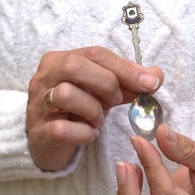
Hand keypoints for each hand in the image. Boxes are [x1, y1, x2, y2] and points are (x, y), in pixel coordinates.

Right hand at [26, 46, 162, 170]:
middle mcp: (45, 77)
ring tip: (98, 120)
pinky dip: (84, 133)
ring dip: (93, 110)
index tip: (150, 83)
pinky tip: (89, 134)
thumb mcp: (103, 91)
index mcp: (61, 60)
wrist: (50, 140)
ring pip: (66, 94)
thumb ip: (128, 82)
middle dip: (106, 84)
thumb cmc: (79, 109)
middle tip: (115, 101)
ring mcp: (38, 105)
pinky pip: (62, 129)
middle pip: (75, 66)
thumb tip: (156, 76)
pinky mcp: (39, 133)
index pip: (96, 54)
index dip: (126, 68)